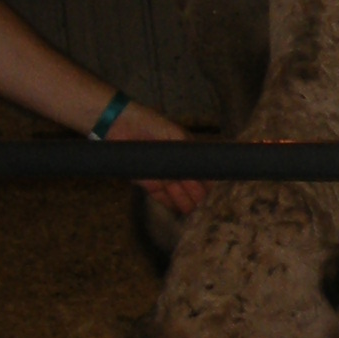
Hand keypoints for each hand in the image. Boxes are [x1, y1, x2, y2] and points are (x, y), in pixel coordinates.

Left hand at [105, 100, 206, 216]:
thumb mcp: (175, 134)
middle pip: (192, 186)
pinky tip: (180, 212)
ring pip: (179, 194)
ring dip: (187, 203)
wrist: (120, 125)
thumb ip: (188, 152)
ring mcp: (163, 175)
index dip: (210, 182)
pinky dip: (171, 204)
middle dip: (201, 197)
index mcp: (186, 153)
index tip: (218, 193)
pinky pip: (162, 197)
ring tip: (196, 214)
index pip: (202, 171)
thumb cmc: (150, 123)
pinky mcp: (148, 183)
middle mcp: (176, 166)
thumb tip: (204, 169)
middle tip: (209, 208)